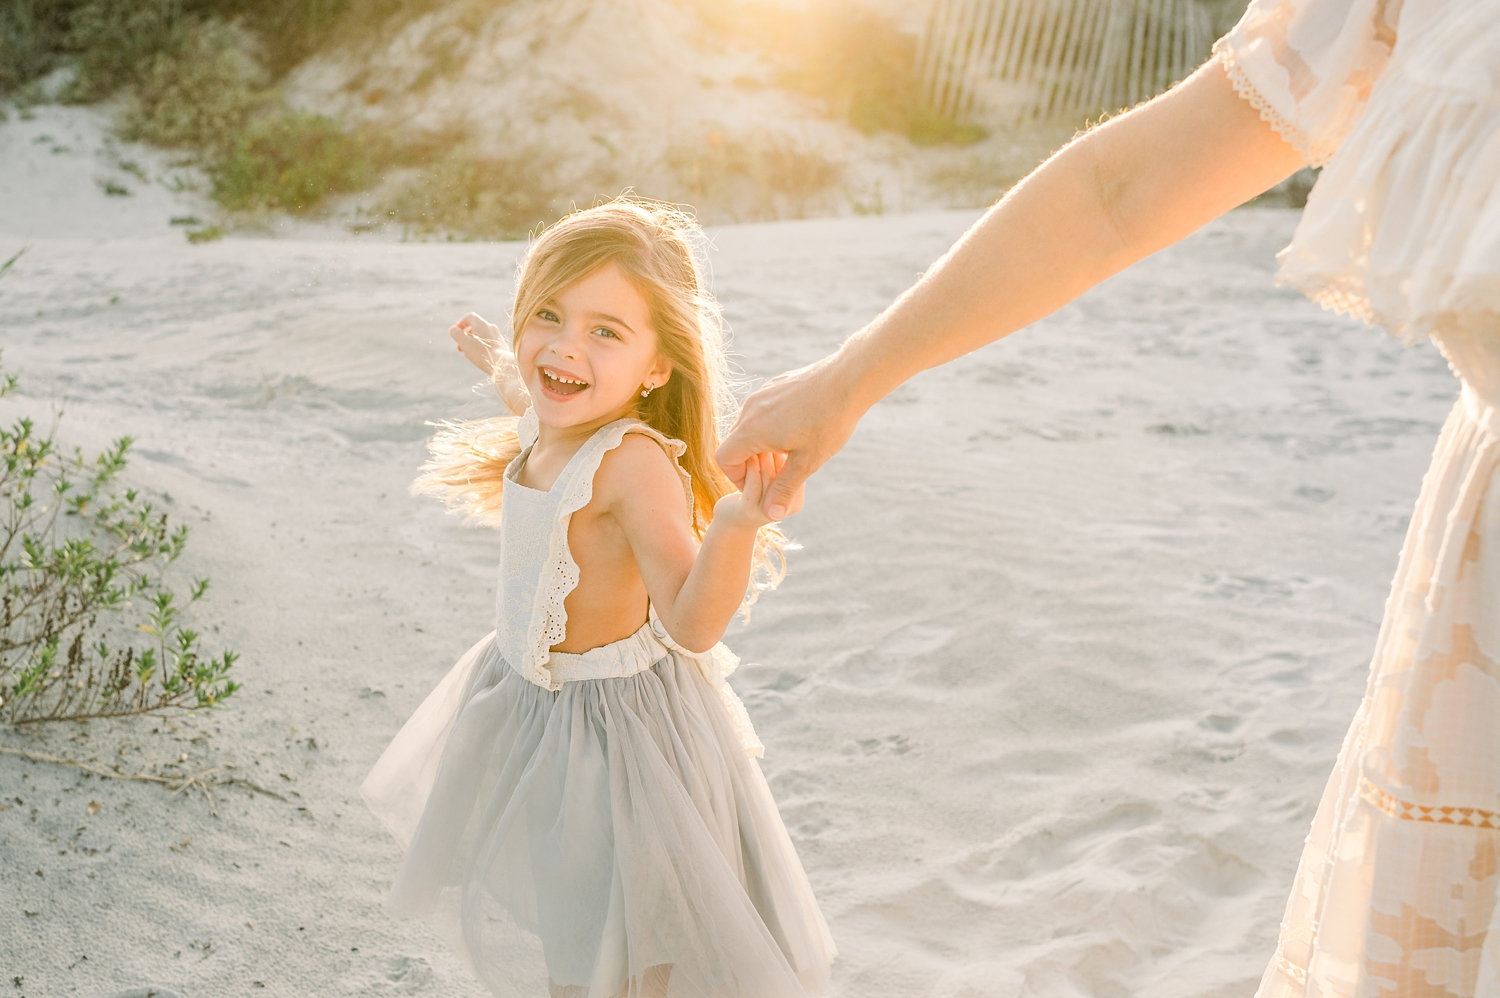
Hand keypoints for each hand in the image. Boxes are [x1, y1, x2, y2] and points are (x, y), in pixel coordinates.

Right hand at [449, 312, 507, 373]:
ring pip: (481, 336)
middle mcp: (491, 327)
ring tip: (467, 354)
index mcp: (482, 324)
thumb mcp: (464, 343)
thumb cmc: (482, 353)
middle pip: (475, 327)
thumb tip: (453, 329)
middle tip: (459, 347)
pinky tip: (477, 357)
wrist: (502, 364)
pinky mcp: (502, 345)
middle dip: (465, 336)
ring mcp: (497, 336)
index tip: (456, 332)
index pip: (470, 317)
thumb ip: (456, 334)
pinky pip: (488, 343)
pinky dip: (480, 347)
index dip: (461, 323)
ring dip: (472, 343)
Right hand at [717, 352, 861, 519]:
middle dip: (751, 462)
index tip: (760, 485)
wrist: (848, 379)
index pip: (724, 458)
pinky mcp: (774, 385)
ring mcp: (761, 394)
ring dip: (762, 443)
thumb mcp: (807, 462)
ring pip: (749, 425)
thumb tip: (770, 515)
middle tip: (779, 473)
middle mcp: (750, 409)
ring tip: (791, 452)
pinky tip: (800, 429)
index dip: (736, 477)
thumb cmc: (828, 422)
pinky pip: (762, 410)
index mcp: (752, 430)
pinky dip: (771, 425)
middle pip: (735, 442)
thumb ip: (784, 488)